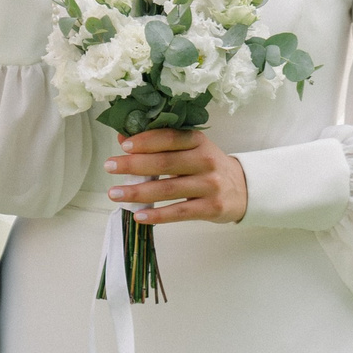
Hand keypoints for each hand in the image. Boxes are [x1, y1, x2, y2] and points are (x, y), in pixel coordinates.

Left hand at [104, 129, 248, 225]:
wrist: (243, 189)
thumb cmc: (207, 166)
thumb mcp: (190, 149)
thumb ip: (160, 143)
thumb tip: (123, 137)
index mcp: (198, 141)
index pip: (169, 138)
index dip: (146, 141)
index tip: (123, 145)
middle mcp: (205, 160)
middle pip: (165, 163)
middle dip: (134, 165)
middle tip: (109, 166)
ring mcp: (209, 185)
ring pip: (168, 189)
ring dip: (138, 192)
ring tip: (114, 193)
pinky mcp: (211, 208)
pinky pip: (180, 212)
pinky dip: (158, 215)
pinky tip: (139, 216)